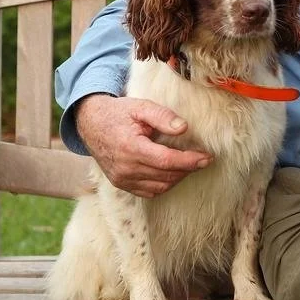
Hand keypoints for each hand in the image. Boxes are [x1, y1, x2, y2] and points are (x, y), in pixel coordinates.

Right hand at [75, 94, 212, 197]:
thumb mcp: (141, 107)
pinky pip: (148, 192)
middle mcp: (125, 168)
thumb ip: (163, 116)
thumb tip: (184, 128)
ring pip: (159, 187)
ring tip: (190, 164)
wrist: (91, 124)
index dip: (190, 161)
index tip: (207, 157)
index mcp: (130, 148)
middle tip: (204, 159)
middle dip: (189, 169)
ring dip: (178, 177)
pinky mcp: (121, 184)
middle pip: (166, 175)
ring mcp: (121, 179)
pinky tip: (174, 172)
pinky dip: (164, 184)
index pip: (166, 161)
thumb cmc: (119, 113)